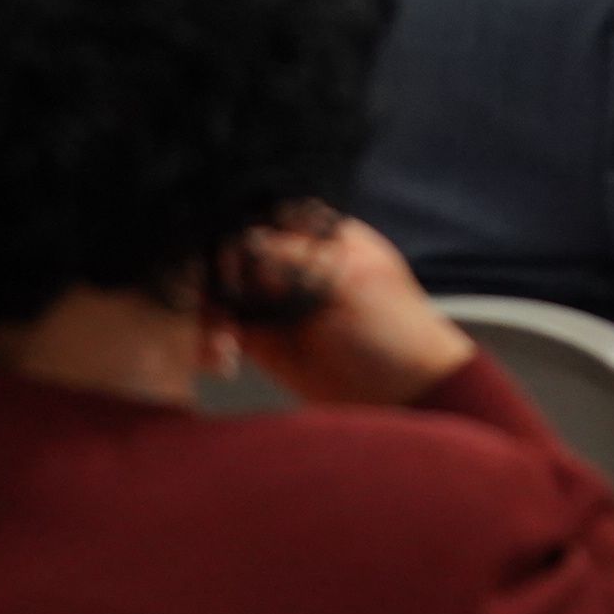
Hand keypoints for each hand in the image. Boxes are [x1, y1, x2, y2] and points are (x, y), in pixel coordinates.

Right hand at [224, 210, 475, 408]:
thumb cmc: (392, 330)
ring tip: (220, 345)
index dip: (236, 236)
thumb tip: (238, 242)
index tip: (227, 266)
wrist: (407, 397)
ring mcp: (273, 299)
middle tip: (215, 311)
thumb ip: (293, 259)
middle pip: (230, 252)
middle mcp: (289, 259)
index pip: (261, 217)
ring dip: (206, 313)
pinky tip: (220, 360)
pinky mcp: (260, 339)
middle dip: (213, 277)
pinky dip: (209, 340)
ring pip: (218, 290)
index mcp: (318, 233)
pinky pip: (219, 329)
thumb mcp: (348, 284)